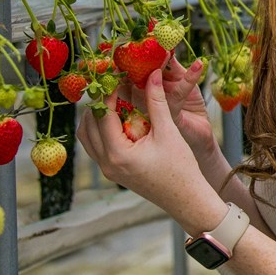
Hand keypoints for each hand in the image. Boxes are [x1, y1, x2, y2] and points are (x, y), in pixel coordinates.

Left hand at [76, 71, 224, 232]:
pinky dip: (103, 129)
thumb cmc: (181, 169)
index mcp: (117, 154)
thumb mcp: (169, 132)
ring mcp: (107, 170)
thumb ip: (156, 102)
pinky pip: (97, 146)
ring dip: (97, 117)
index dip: (109, 92)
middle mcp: (106, 163)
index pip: (103, 115)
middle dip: (99, 103)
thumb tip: (152, 74)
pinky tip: (120, 118)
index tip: (117, 75)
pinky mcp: (113, 171)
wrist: (187, 199)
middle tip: (114, 84)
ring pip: (88, 137)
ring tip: (115, 100)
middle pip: (88, 125)